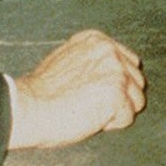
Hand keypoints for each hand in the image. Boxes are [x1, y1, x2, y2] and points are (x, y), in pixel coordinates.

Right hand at [7, 30, 146, 149]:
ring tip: (90, 111)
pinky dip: (111, 125)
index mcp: (97, 40)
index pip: (128, 62)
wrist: (29, 107)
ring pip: (136, 100)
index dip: (115, 83)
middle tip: (92, 105)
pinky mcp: (117, 93)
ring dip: (117, 112)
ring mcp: (115, 71)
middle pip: (136, 81)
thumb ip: (90, 60)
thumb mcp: (66, 60)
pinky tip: (91, 119)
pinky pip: (127, 117)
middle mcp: (109, 51)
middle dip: (121, 97)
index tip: (95, 92)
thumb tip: (108, 73)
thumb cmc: (42, 92)